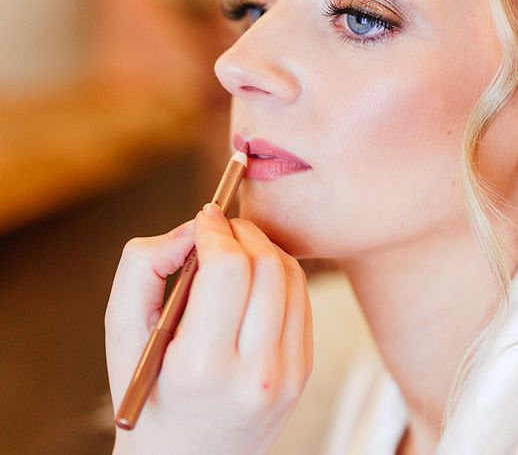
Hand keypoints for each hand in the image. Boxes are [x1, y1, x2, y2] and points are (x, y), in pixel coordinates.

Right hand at [105, 204, 312, 454]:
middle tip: (219, 227)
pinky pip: (302, 298)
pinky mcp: (304, 370)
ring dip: (263, 247)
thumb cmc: (149, 394)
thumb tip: (188, 230)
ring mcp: (287, 374)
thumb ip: (142, 270)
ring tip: (235, 249)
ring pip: (291, 275)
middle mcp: (254, 373)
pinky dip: (280, 273)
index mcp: (201, 368)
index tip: (204, 216)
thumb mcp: (122, 336)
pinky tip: (255, 276)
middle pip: (266, 265)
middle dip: (241, 231)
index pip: (228, 269)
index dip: (216, 230)